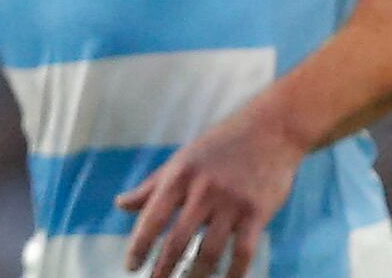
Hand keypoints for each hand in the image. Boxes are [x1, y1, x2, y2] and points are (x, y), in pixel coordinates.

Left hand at [114, 107, 299, 277]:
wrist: (270, 129)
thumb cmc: (221, 145)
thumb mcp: (182, 159)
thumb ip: (152, 185)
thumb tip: (121, 204)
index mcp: (180, 175)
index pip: (153, 217)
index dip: (139, 245)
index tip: (131, 266)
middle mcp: (203, 189)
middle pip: (178, 239)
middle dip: (164, 269)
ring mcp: (231, 201)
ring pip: (209, 251)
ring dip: (196, 276)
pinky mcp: (256, 211)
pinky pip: (242, 252)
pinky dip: (233, 273)